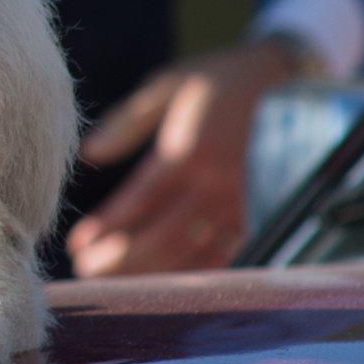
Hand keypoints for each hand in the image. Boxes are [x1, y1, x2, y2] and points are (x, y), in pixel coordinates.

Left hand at [67, 35, 309, 278]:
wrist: (284, 80)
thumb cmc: (217, 81)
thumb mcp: (166, 86)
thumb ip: (126, 122)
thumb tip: (89, 153)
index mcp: (189, 151)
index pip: (141, 199)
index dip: (109, 225)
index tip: (78, 243)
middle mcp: (215, 182)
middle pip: (163, 236)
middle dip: (122, 259)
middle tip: (86, 271)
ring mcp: (239, 202)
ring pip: (192, 252)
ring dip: (152, 272)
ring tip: (114, 281)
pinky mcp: (257, 212)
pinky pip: (224, 254)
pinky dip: (194, 272)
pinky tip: (166, 282)